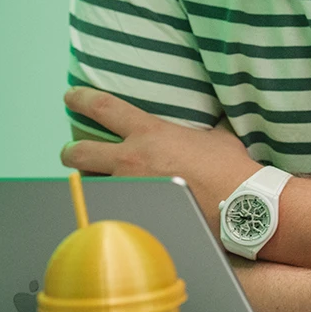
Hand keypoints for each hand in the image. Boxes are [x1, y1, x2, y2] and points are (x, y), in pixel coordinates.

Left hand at [60, 85, 255, 221]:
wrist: (240, 206)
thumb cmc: (230, 169)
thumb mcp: (216, 137)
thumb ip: (202, 130)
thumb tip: (210, 125)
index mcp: (149, 133)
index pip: (103, 108)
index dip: (80, 99)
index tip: (71, 97)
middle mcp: (131, 160)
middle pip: (80, 152)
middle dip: (70, 152)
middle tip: (71, 152)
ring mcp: (130, 190)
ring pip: (91, 185)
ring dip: (89, 184)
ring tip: (93, 185)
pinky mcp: (136, 214)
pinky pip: (111, 209)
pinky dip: (109, 208)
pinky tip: (111, 212)